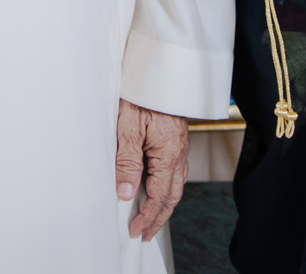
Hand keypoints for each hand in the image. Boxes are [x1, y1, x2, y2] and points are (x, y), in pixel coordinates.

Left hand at [115, 99, 187, 240]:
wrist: (158, 71)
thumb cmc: (142, 95)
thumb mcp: (127, 128)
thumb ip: (127, 162)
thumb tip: (126, 193)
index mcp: (169, 153)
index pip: (160, 196)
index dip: (148, 216)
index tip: (135, 230)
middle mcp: (179, 153)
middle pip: (172, 195)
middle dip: (158, 217)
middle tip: (144, 233)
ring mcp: (179, 146)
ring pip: (175, 185)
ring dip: (163, 204)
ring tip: (149, 218)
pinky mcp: (175, 140)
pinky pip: (174, 171)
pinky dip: (165, 187)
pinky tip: (155, 189)